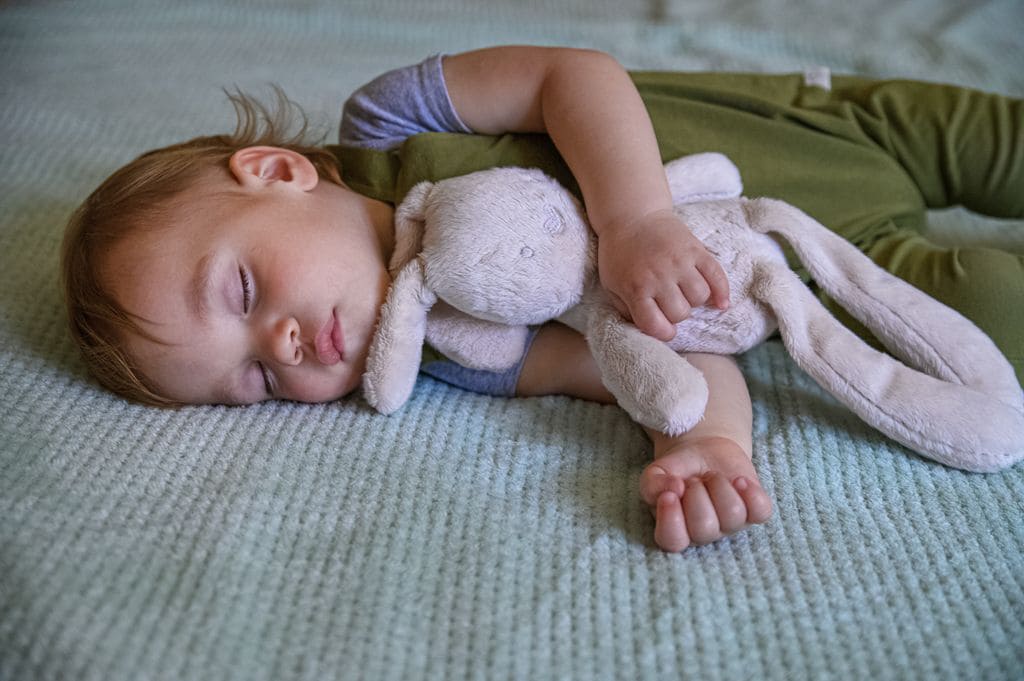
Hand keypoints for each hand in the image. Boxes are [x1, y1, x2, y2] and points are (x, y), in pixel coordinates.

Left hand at [598, 209, 729, 340]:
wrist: (632, 215)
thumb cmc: (619, 255)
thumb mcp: (611, 285)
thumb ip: (626, 309)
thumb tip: (649, 329)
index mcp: (636, 287)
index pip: (656, 325)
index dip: (663, 332)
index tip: (664, 328)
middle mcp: (659, 276)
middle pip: (681, 313)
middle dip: (677, 314)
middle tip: (671, 304)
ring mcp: (679, 261)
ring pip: (700, 296)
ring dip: (694, 300)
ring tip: (685, 292)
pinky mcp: (696, 249)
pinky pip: (717, 276)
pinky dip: (722, 292)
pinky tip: (721, 304)